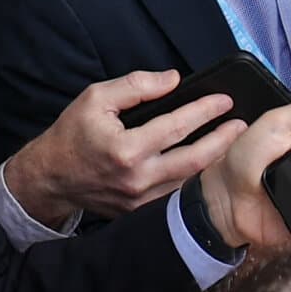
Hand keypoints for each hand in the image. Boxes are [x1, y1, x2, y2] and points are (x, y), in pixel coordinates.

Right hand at [4, 68, 247, 225]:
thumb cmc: (71, 136)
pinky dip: (194, 177)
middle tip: (242, 125)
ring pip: (188, 180)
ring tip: (231, 141)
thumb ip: (136, 86)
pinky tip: (208, 163)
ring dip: (214, 161)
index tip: (224, 100)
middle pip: (194, 159)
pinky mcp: (139, 211)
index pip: (176, 126)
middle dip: (223, 140)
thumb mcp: (95, 98)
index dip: (204, 111)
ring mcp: (139, 200)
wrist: (48, 179)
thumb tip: (173, 80)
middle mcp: (136, 178)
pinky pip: (175, 193)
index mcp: (125, 150)